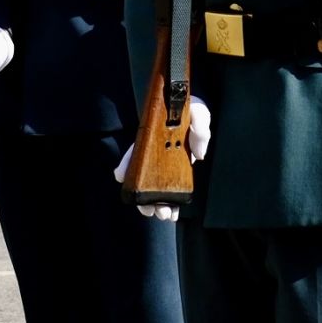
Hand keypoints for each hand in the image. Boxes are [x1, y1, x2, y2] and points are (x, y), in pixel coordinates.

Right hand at [113, 95, 212, 221]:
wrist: (194, 109)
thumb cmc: (191, 107)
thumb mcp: (197, 110)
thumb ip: (200, 127)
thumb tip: (200, 154)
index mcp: (155, 134)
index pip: (137, 150)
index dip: (127, 164)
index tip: (121, 177)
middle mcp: (157, 149)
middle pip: (144, 173)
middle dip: (144, 194)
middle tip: (150, 210)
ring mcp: (167, 159)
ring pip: (156, 184)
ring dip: (156, 201)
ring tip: (162, 215)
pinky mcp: (178, 168)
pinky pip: (170, 186)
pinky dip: (170, 200)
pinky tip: (173, 211)